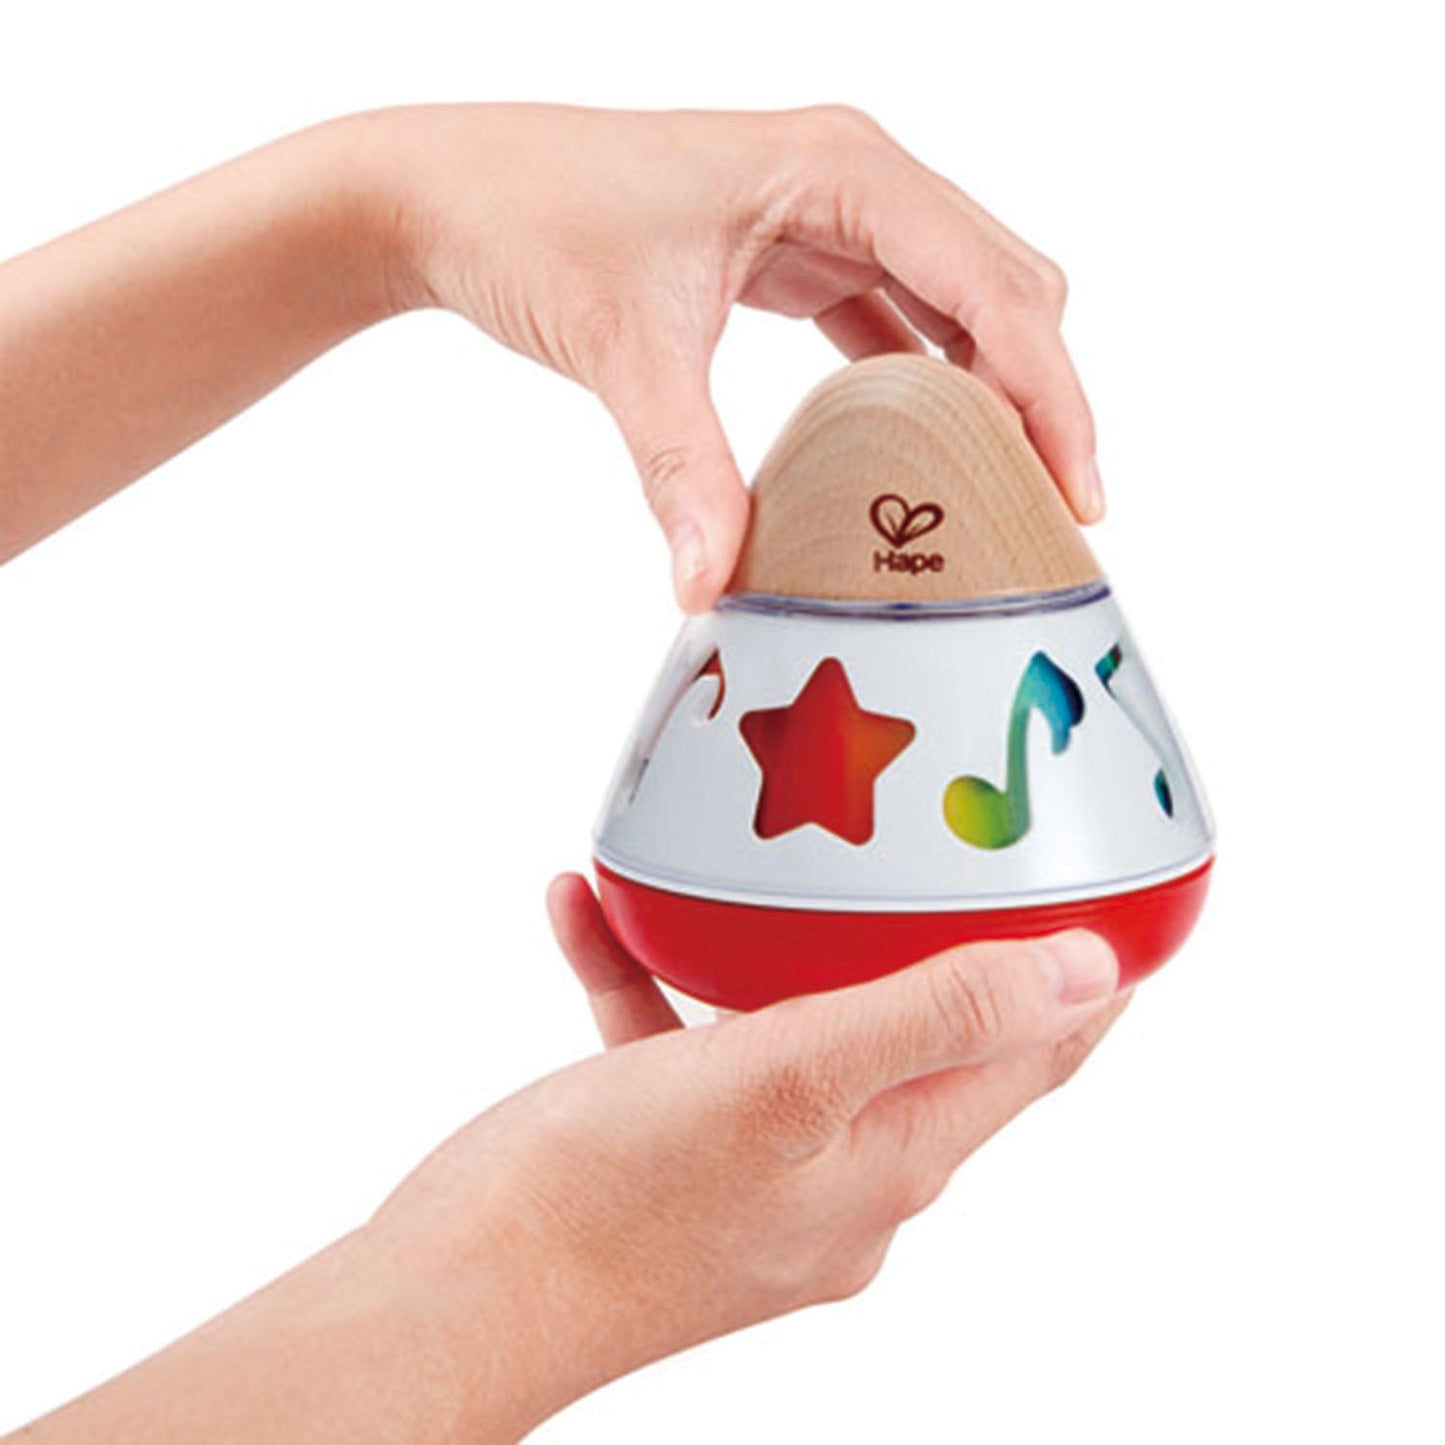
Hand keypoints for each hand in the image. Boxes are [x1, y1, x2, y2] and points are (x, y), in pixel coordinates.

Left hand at [1, 104, 1096, 588]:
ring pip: (960, 301)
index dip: (1051, 394)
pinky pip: (896, 318)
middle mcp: (853, 177)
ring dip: (990, 393)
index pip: (993, 286)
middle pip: (1003, 287)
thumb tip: (714, 588)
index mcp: (840, 168)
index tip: (1078, 493)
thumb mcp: (623, 348)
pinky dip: (925, 384)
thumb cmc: (530, 221)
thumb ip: (683, 468)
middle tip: (1048, 513)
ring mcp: (827, 212)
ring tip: (1001, 499)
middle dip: (1040, 396)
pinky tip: (923, 458)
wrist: (448, 193)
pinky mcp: (794, 251)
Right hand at [361, 876, 1128, 1438]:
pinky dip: (653, 975)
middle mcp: (839, 1169)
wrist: (454, 1295)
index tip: (1119, 901)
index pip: (1033, 1060)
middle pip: (925, 1035)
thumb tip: (1081, 972)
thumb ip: (931, 1017)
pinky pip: (679, 1038)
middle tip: (951, 850)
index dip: (1089, 983)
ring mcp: (754, 1163)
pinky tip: (595, 909)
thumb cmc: (607, 1202)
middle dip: (942, 942)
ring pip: (795, 1026)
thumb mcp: (786, 1080)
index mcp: (891, 1159)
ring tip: (762, 865)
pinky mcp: (671, 1149)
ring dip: (776, 945)